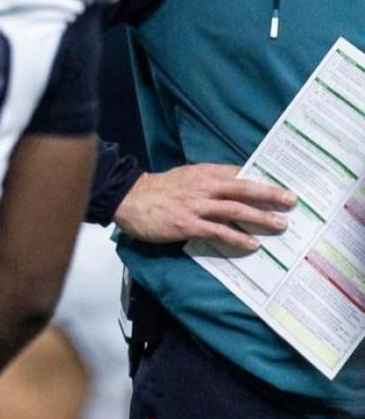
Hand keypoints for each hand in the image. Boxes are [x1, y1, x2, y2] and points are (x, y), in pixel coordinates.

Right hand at [114, 163, 295, 251]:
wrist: (128, 199)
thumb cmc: (157, 189)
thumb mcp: (185, 176)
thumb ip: (208, 179)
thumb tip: (233, 182)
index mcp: (204, 173)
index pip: (239, 174)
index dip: (262, 179)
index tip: (281, 186)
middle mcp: (204, 187)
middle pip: (244, 189)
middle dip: (270, 195)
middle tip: (291, 201)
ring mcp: (196, 206)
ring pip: (236, 210)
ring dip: (260, 218)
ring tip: (280, 225)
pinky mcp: (188, 224)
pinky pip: (218, 231)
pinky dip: (238, 238)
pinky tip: (252, 245)